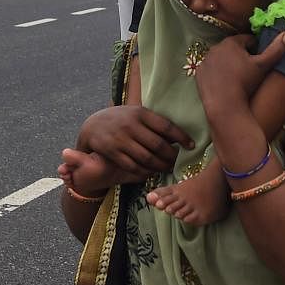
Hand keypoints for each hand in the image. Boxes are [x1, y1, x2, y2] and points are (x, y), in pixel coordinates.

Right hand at [76, 105, 192, 178]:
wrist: (92, 125)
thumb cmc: (122, 119)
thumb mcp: (136, 114)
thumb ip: (154, 123)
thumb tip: (178, 136)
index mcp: (141, 113)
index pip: (166, 126)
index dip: (181, 137)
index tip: (191, 145)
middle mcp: (131, 125)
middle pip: (158, 145)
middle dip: (172, 156)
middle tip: (179, 161)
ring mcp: (120, 139)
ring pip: (147, 158)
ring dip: (160, 166)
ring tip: (168, 168)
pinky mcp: (112, 152)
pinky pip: (133, 166)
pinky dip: (145, 171)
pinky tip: (152, 172)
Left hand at [195, 32, 284, 113]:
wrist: (224, 105)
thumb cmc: (244, 83)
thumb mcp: (263, 66)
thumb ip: (275, 49)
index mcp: (231, 43)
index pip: (248, 40)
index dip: (256, 49)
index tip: (260, 59)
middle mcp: (216, 48)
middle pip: (233, 48)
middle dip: (242, 55)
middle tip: (250, 69)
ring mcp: (205, 61)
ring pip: (221, 58)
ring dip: (229, 63)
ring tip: (238, 77)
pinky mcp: (199, 73)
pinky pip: (211, 69)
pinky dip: (217, 73)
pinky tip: (225, 83)